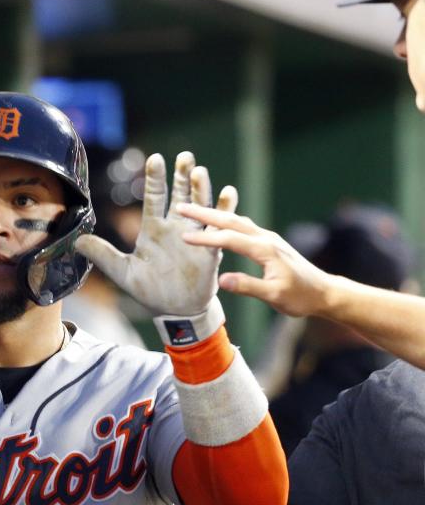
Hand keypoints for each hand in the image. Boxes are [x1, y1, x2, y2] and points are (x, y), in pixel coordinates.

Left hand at [75, 151, 237, 315]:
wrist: (175, 311)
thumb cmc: (150, 290)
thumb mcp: (122, 272)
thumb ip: (102, 254)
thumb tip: (76, 241)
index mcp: (154, 229)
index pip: (155, 198)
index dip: (155, 179)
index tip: (155, 158)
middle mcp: (176, 227)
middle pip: (180, 196)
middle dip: (183, 176)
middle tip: (186, 156)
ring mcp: (194, 237)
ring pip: (200, 207)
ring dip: (201, 189)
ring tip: (200, 172)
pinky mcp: (210, 250)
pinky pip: (218, 228)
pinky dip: (225, 210)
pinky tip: (229, 193)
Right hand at [176, 204, 333, 317]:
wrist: (324, 292)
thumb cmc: (300, 297)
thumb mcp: (274, 296)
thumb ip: (248, 286)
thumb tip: (222, 280)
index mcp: (265, 250)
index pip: (229, 239)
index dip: (206, 238)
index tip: (184, 237)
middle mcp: (266, 239)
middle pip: (231, 221)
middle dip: (205, 213)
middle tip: (182, 207)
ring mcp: (268, 238)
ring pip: (237, 220)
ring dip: (214, 214)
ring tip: (194, 210)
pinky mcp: (269, 242)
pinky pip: (244, 226)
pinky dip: (226, 221)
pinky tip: (219, 222)